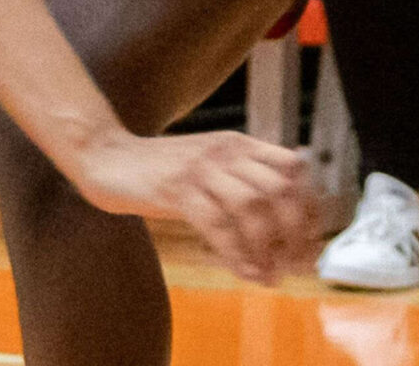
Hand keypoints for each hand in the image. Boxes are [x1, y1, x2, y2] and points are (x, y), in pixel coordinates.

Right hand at [63, 128, 319, 284]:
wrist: (107, 155)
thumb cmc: (159, 167)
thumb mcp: (209, 163)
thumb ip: (241, 176)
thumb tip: (282, 210)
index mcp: (238, 143)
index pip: (293, 169)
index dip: (308, 207)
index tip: (311, 241)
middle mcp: (225, 151)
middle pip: (279, 190)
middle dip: (294, 233)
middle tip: (294, 265)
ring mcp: (200, 169)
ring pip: (252, 207)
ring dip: (266, 247)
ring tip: (269, 275)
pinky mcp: (176, 190)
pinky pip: (217, 225)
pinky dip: (235, 253)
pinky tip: (242, 272)